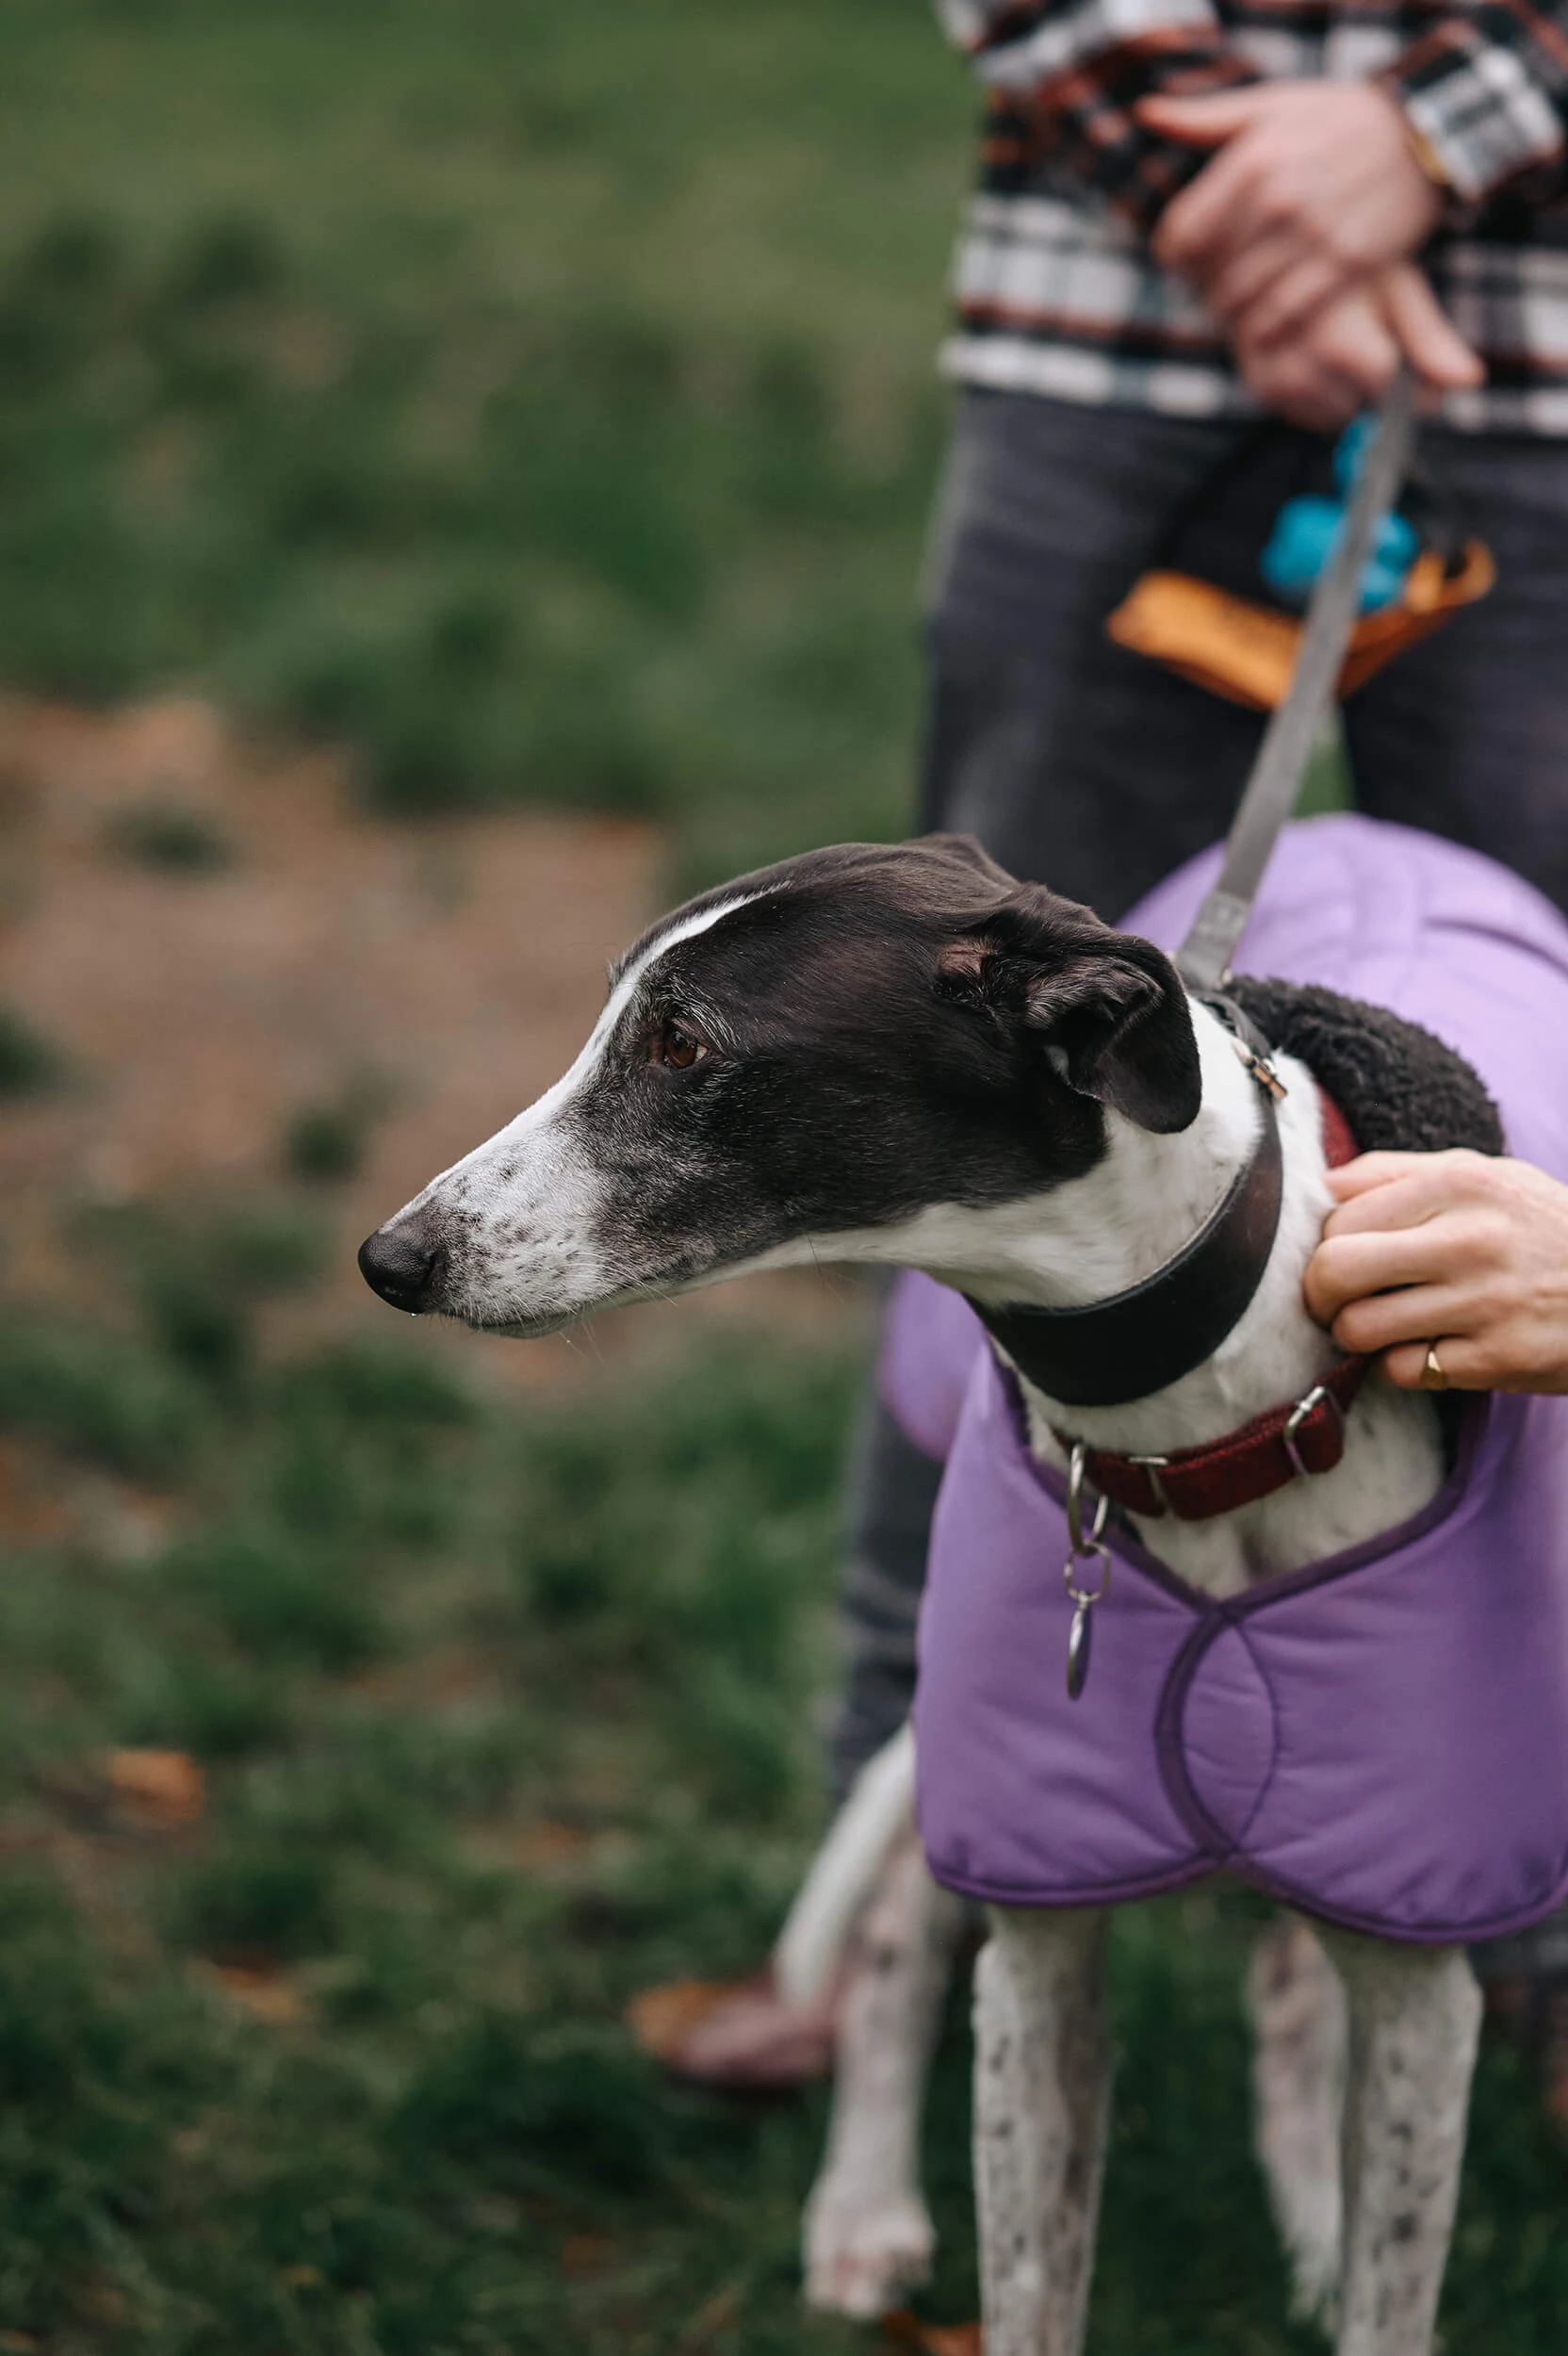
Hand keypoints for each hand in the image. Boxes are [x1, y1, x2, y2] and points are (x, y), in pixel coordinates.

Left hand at [1140, 81, 1442, 345]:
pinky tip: (1261, 326)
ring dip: (1231, 315)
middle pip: (1209, 275)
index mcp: (1252, 162)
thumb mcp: (1270, 105)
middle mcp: (1279, 201)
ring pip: (1243, 301)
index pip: (1182, 236)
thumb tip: (1146, 113)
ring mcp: (1314, 236)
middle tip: (1209, 290)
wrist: (1421, 133)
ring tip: (1233, 308)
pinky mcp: (1346, 265)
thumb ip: (1206, 118)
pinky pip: (1285, 316)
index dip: (1174, 259)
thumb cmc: (1335, 118)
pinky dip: (1264, 331)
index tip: (1184, 261)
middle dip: (1202, 289)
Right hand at [1231, 264, 1480, 431]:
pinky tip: (1319, 359)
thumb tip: (1470, 382)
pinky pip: (1303, 414)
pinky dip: (1318, 397)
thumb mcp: (1398, 290)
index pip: (1386, 389)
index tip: (1397, 341)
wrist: (1275, 248)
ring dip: (1346, 392)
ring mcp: (1276, 382)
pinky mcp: (1260, 387)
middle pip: (1361, 406)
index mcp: (1339, 342)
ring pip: (1333, 416)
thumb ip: (1431, 340)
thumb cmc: (1350, 264)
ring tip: (1340, 342)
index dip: (1402, 371)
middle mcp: (1301, 369)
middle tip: (1363, 333)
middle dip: (1372, 382)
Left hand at [1303, 1150, 1567, 1392]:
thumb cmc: (1540, 1228)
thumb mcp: (1486, 1177)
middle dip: (1319, 1294)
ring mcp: (1485, 1301)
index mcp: (1459, 1183)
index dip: (1321, 1244)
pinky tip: (1427, 1350)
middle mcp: (1470, 1238)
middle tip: (1334, 1302)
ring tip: (1378, 1328)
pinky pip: (1405, 1370)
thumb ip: (1400, 1173)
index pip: (1339, 1215)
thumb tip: (1322, 1187)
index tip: (1336, 1258)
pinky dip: (1403, 1365)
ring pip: (1360, 1328)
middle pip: (1334, 1269)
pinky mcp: (1498, 1358)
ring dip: (1356, 1335)